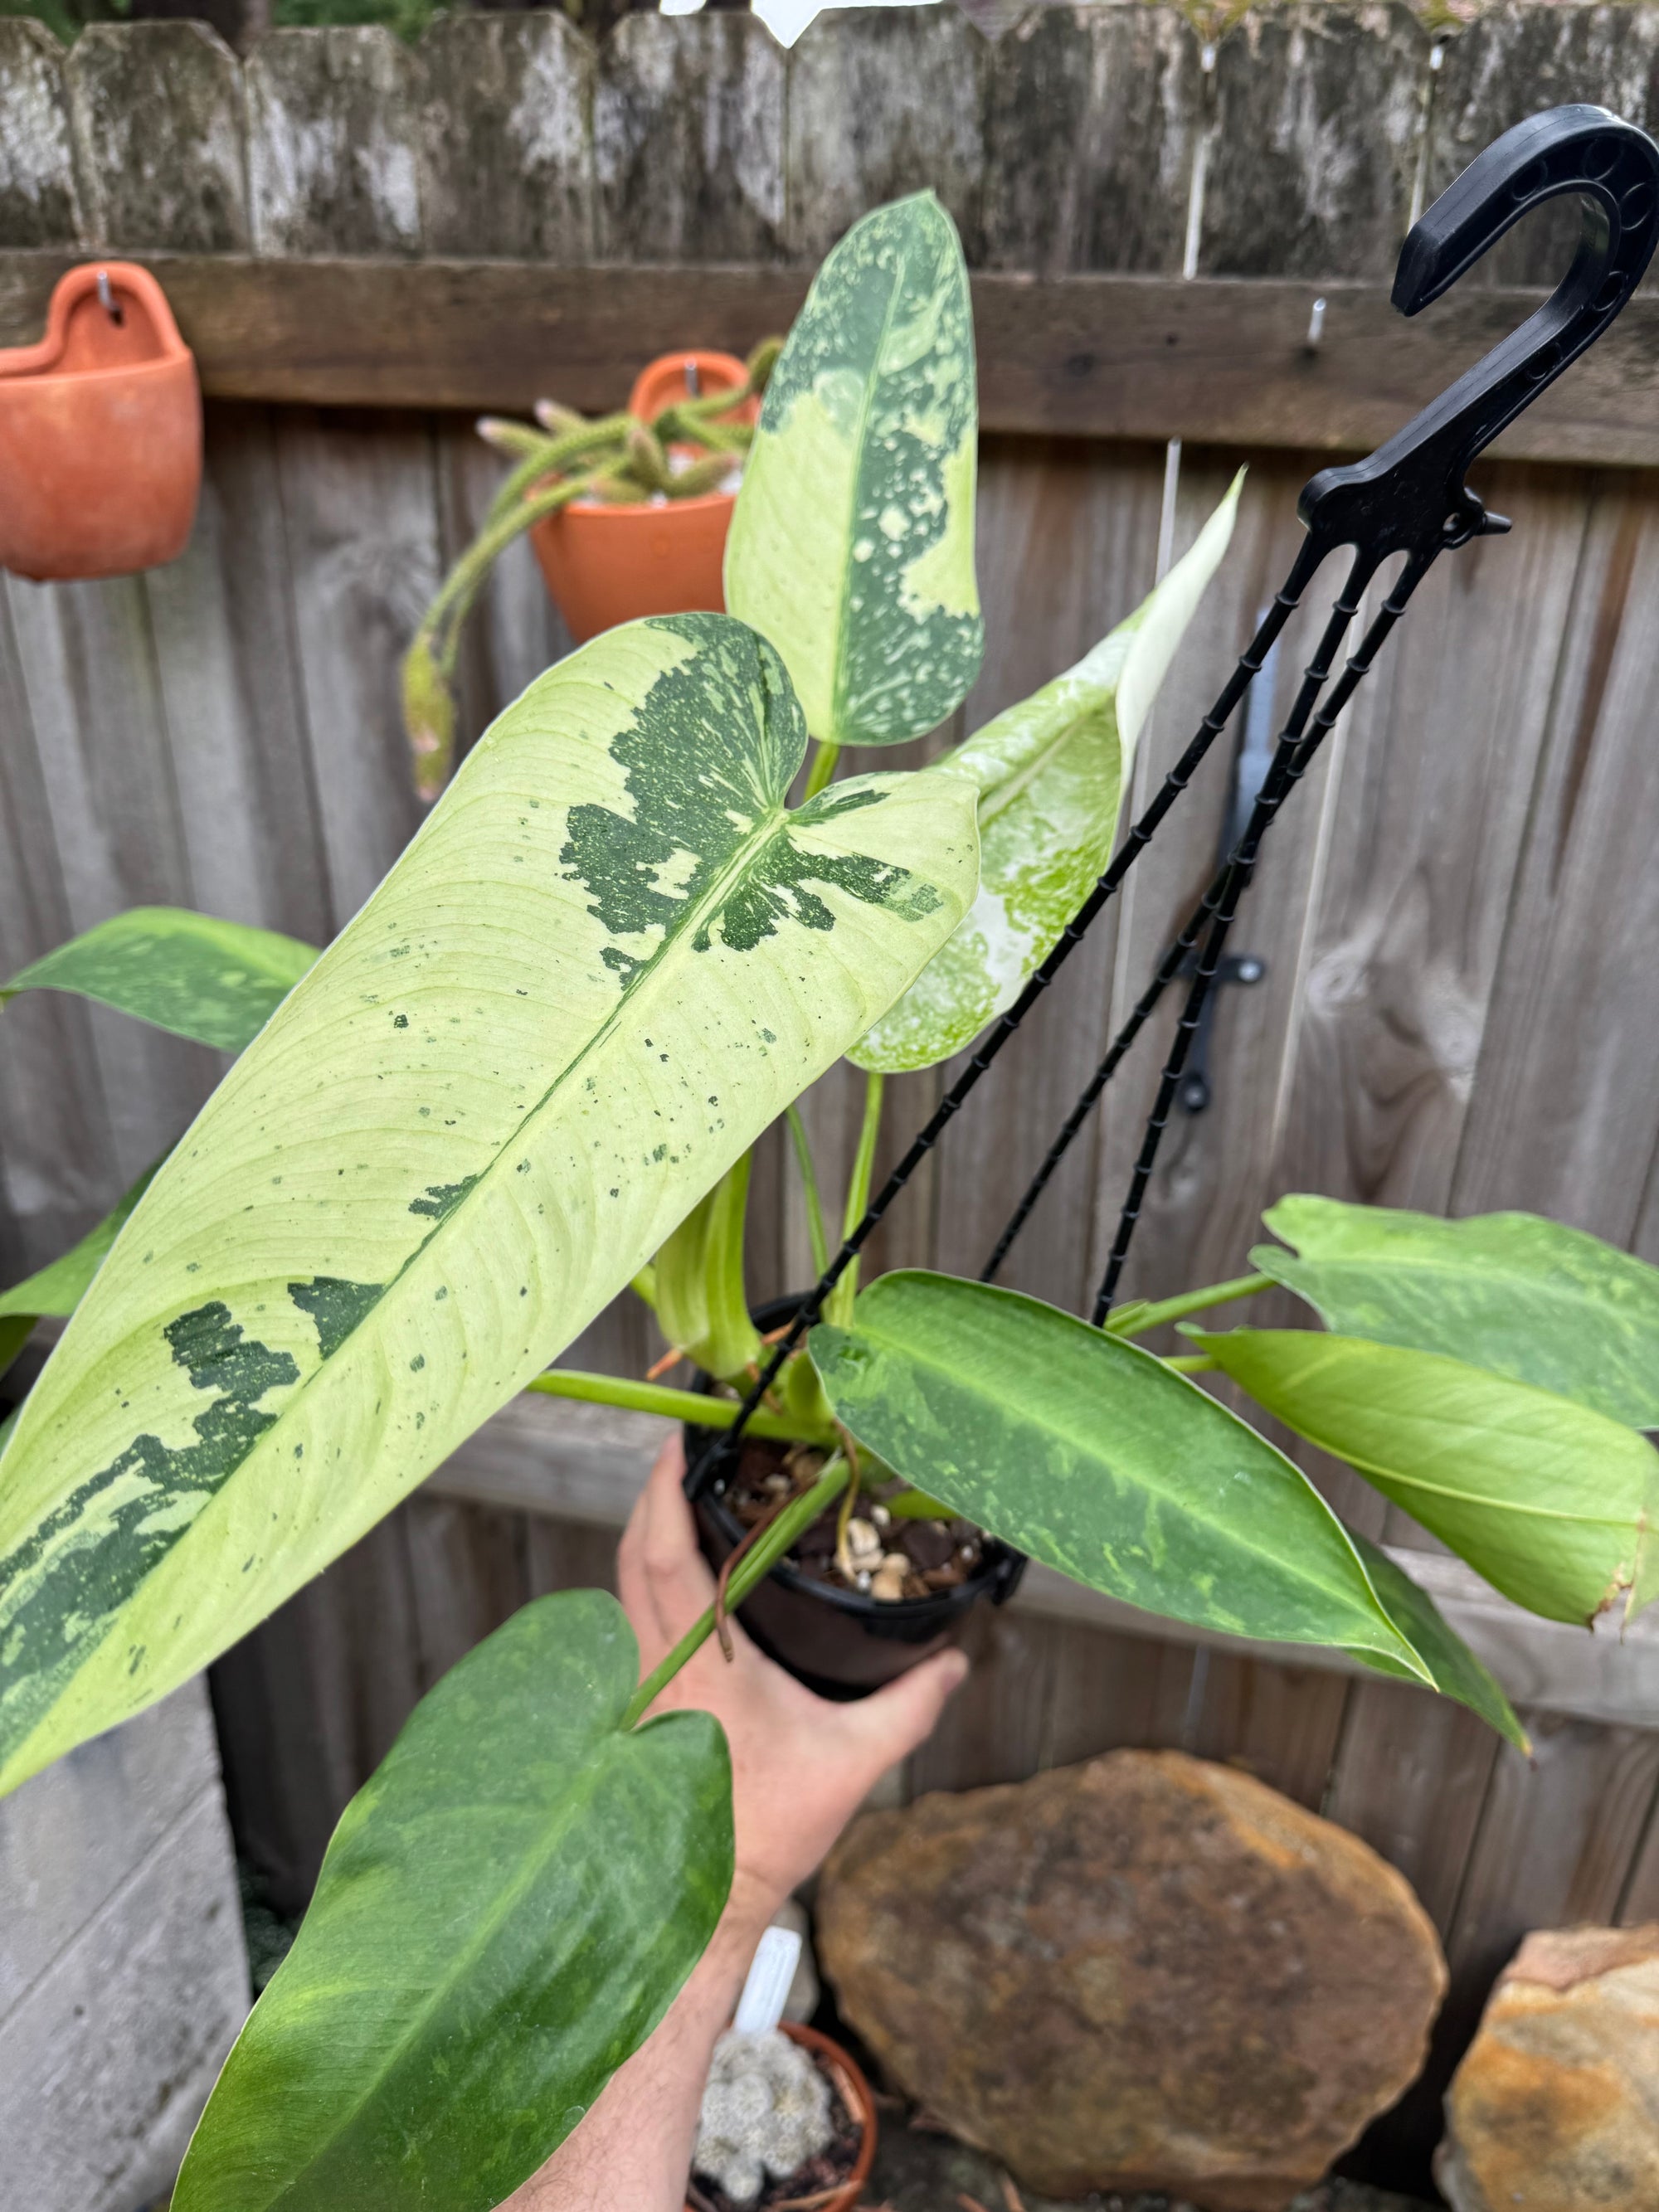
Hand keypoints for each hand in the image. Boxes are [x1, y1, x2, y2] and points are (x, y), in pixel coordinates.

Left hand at [617, 1433, 969, 1925]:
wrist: (708, 1898)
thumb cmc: (771, 1828)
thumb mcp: (856, 1760)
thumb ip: (910, 1705)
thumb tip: (956, 1662)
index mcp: (702, 1663)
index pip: (664, 1557)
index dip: (663, 1493)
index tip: (676, 1445)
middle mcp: (657, 1666)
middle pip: (630, 1558)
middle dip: (650, 1498)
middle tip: (680, 1455)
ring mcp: (639, 1688)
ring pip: (621, 1593)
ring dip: (642, 1541)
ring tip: (680, 1504)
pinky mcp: (636, 1711)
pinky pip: (628, 1628)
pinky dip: (642, 1588)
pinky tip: (675, 1585)